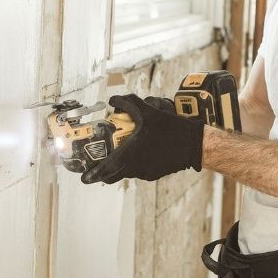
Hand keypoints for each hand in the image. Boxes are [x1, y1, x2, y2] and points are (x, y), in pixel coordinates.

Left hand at [80, 94, 203, 183]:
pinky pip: (139, 171)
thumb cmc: (171, 129)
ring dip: (120, 166)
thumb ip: (128, 103)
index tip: (84, 178)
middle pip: (113, 175)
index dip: (93, 174)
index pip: (107, 169)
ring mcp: (146, 172)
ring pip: (126, 172)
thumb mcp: (148, 111)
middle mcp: (137, 167)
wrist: (193, 143)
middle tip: (96, 167)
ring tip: (118, 155)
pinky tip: (138, 153)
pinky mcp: (155, 173)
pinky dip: (134, 165)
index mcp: (131, 155)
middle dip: (103, 172)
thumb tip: (113, 99)